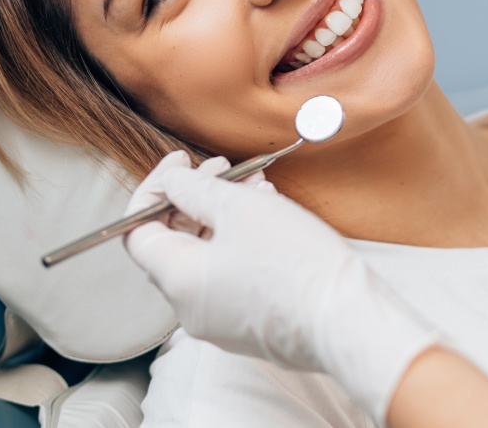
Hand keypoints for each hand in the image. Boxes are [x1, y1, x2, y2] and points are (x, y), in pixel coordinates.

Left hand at [124, 153, 439, 423]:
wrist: (350, 320)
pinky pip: (231, 273)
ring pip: (208, 254)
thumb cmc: (295, 264)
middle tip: (221, 167)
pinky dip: (240, 239)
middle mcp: (190, 307)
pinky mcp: (250, 323)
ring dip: (223, 213)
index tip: (179, 163)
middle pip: (173, 241)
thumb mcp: (239, 208)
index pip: (137, 232)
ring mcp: (221, 320)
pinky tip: (268, 210)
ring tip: (255, 183)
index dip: (154, 190)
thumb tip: (171, 181)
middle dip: (194, 196)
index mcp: (178, 280)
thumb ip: (194, 190)